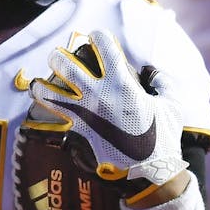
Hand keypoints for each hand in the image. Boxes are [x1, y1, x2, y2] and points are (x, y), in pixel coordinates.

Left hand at [25, 29, 186, 203]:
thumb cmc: (163, 137)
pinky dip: (46, 119)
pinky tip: (40, 117)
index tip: (96, 37)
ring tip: (37, 83)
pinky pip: (55, 122)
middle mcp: (98, 95)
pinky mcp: (78, 133)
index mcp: (121, 83)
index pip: (104, 46)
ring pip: (50, 94)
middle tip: (58, 56)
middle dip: (58, 56)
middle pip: (66, 65)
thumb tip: (152, 71)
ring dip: (41, 86)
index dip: (98, 36)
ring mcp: (84, 115)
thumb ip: (163, 83)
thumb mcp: (172, 105)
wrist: (151, 172)